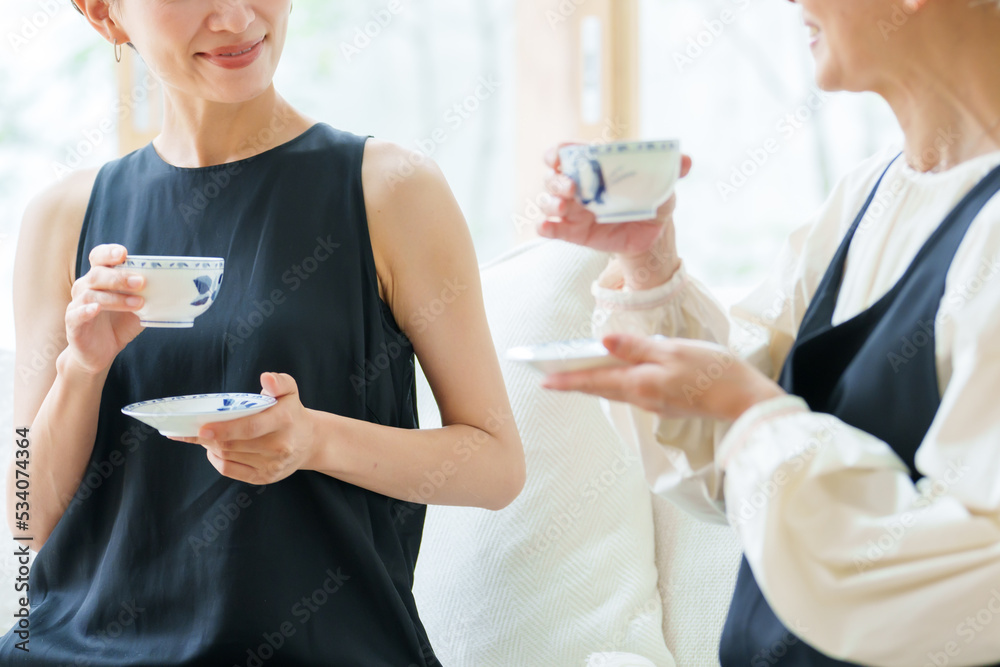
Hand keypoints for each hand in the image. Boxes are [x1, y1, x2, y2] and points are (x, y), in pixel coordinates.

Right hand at [63, 244, 145, 374]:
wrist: (99, 352)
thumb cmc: (118, 324)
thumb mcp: (137, 308)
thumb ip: (148, 296)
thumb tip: (171, 289)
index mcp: (101, 279)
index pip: (99, 258)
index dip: (108, 253)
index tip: (124, 254)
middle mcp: (85, 288)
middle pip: (97, 274)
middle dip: (120, 277)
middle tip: (141, 282)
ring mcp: (77, 304)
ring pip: (92, 294)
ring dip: (116, 298)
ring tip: (139, 303)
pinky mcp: (73, 323)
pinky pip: (77, 314)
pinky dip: (86, 310)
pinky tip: (97, 308)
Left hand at [169, 373, 317, 484]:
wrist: (310, 442)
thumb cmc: (291, 413)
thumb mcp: (290, 391)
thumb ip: (279, 382)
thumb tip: (266, 378)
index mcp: (284, 421)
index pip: (250, 427)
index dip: (224, 429)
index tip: (202, 429)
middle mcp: (279, 446)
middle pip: (232, 444)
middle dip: (208, 437)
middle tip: (193, 427)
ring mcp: (272, 465)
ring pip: (227, 456)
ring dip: (210, 446)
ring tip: (205, 435)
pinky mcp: (264, 478)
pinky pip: (229, 470)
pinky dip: (216, 459)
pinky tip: (214, 449)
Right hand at [537, 144, 692, 261]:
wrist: (653, 234)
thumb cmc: (652, 199)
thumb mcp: (663, 183)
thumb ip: (671, 170)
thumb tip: (686, 161)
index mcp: (594, 167)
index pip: (566, 153)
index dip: (556, 152)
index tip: (557, 157)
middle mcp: (578, 186)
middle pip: (552, 177)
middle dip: (555, 180)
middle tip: (570, 188)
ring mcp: (573, 210)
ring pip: (547, 202)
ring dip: (549, 203)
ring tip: (562, 207)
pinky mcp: (573, 232)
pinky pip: (550, 229)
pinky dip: (544, 227)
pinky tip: (546, 227)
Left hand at [541, 334, 784, 421]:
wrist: (746, 401)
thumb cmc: (714, 371)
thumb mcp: (673, 351)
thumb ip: (637, 347)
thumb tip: (603, 342)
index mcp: (641, 384)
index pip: (595, 381)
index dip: (568, 380)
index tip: (543, 380)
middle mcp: (643, 398)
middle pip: (602, 388)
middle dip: (575, 382)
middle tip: (550, 376)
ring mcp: (655, 404)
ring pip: (617, 390)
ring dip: (595, 383)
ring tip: (575, 373)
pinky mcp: (668, 403)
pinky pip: (634, 392)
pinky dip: (618, 383)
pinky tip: (615, 374)